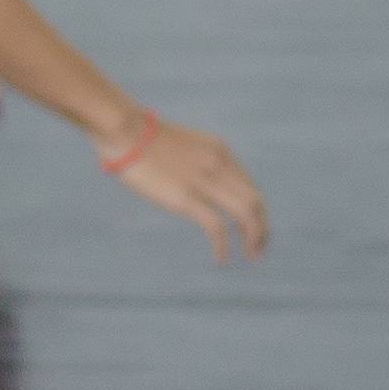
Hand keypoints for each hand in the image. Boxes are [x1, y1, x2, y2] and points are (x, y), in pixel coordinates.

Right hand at [102, 113, 269, 261]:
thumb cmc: (147, 139)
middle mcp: (220, 166)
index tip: (255, 229)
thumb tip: (203, 183)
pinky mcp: (185, 198)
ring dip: (253, 239)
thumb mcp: (186, 146)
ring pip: (245, 215)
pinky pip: (216, 227)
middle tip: (259, 250)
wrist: (126, 131)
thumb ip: (201, 162)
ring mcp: (204, 182)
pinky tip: (221, 258)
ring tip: (251, 256)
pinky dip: (223, 246)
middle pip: (255, 202)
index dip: (258, 212)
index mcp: (221, 152)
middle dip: (262, 229)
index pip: (251, 187)